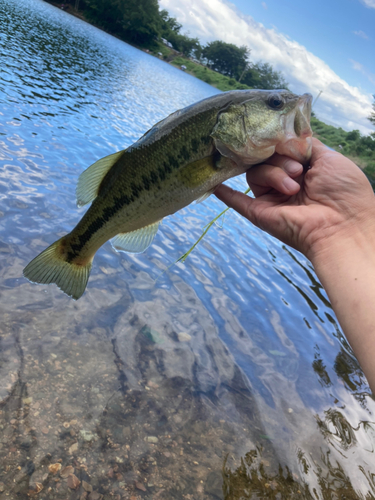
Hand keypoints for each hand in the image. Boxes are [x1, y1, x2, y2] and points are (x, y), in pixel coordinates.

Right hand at [214, 138, 374, 261]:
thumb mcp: (328, 157)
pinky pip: (237, 200)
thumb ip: (303, 143)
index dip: (281, 141)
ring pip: (256, 172)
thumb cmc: (343, 190)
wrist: (342, 224)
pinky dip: (225, 193)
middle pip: (266, 157)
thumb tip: (284, 133)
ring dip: (275, 174)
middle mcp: (284, 182)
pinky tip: (214, 184)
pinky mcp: (259, 212)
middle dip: (281, 158)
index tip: (284, 138)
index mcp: (301, 168)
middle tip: (299, 170)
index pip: (279, 146)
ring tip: (294, 187)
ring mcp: (271, 197)